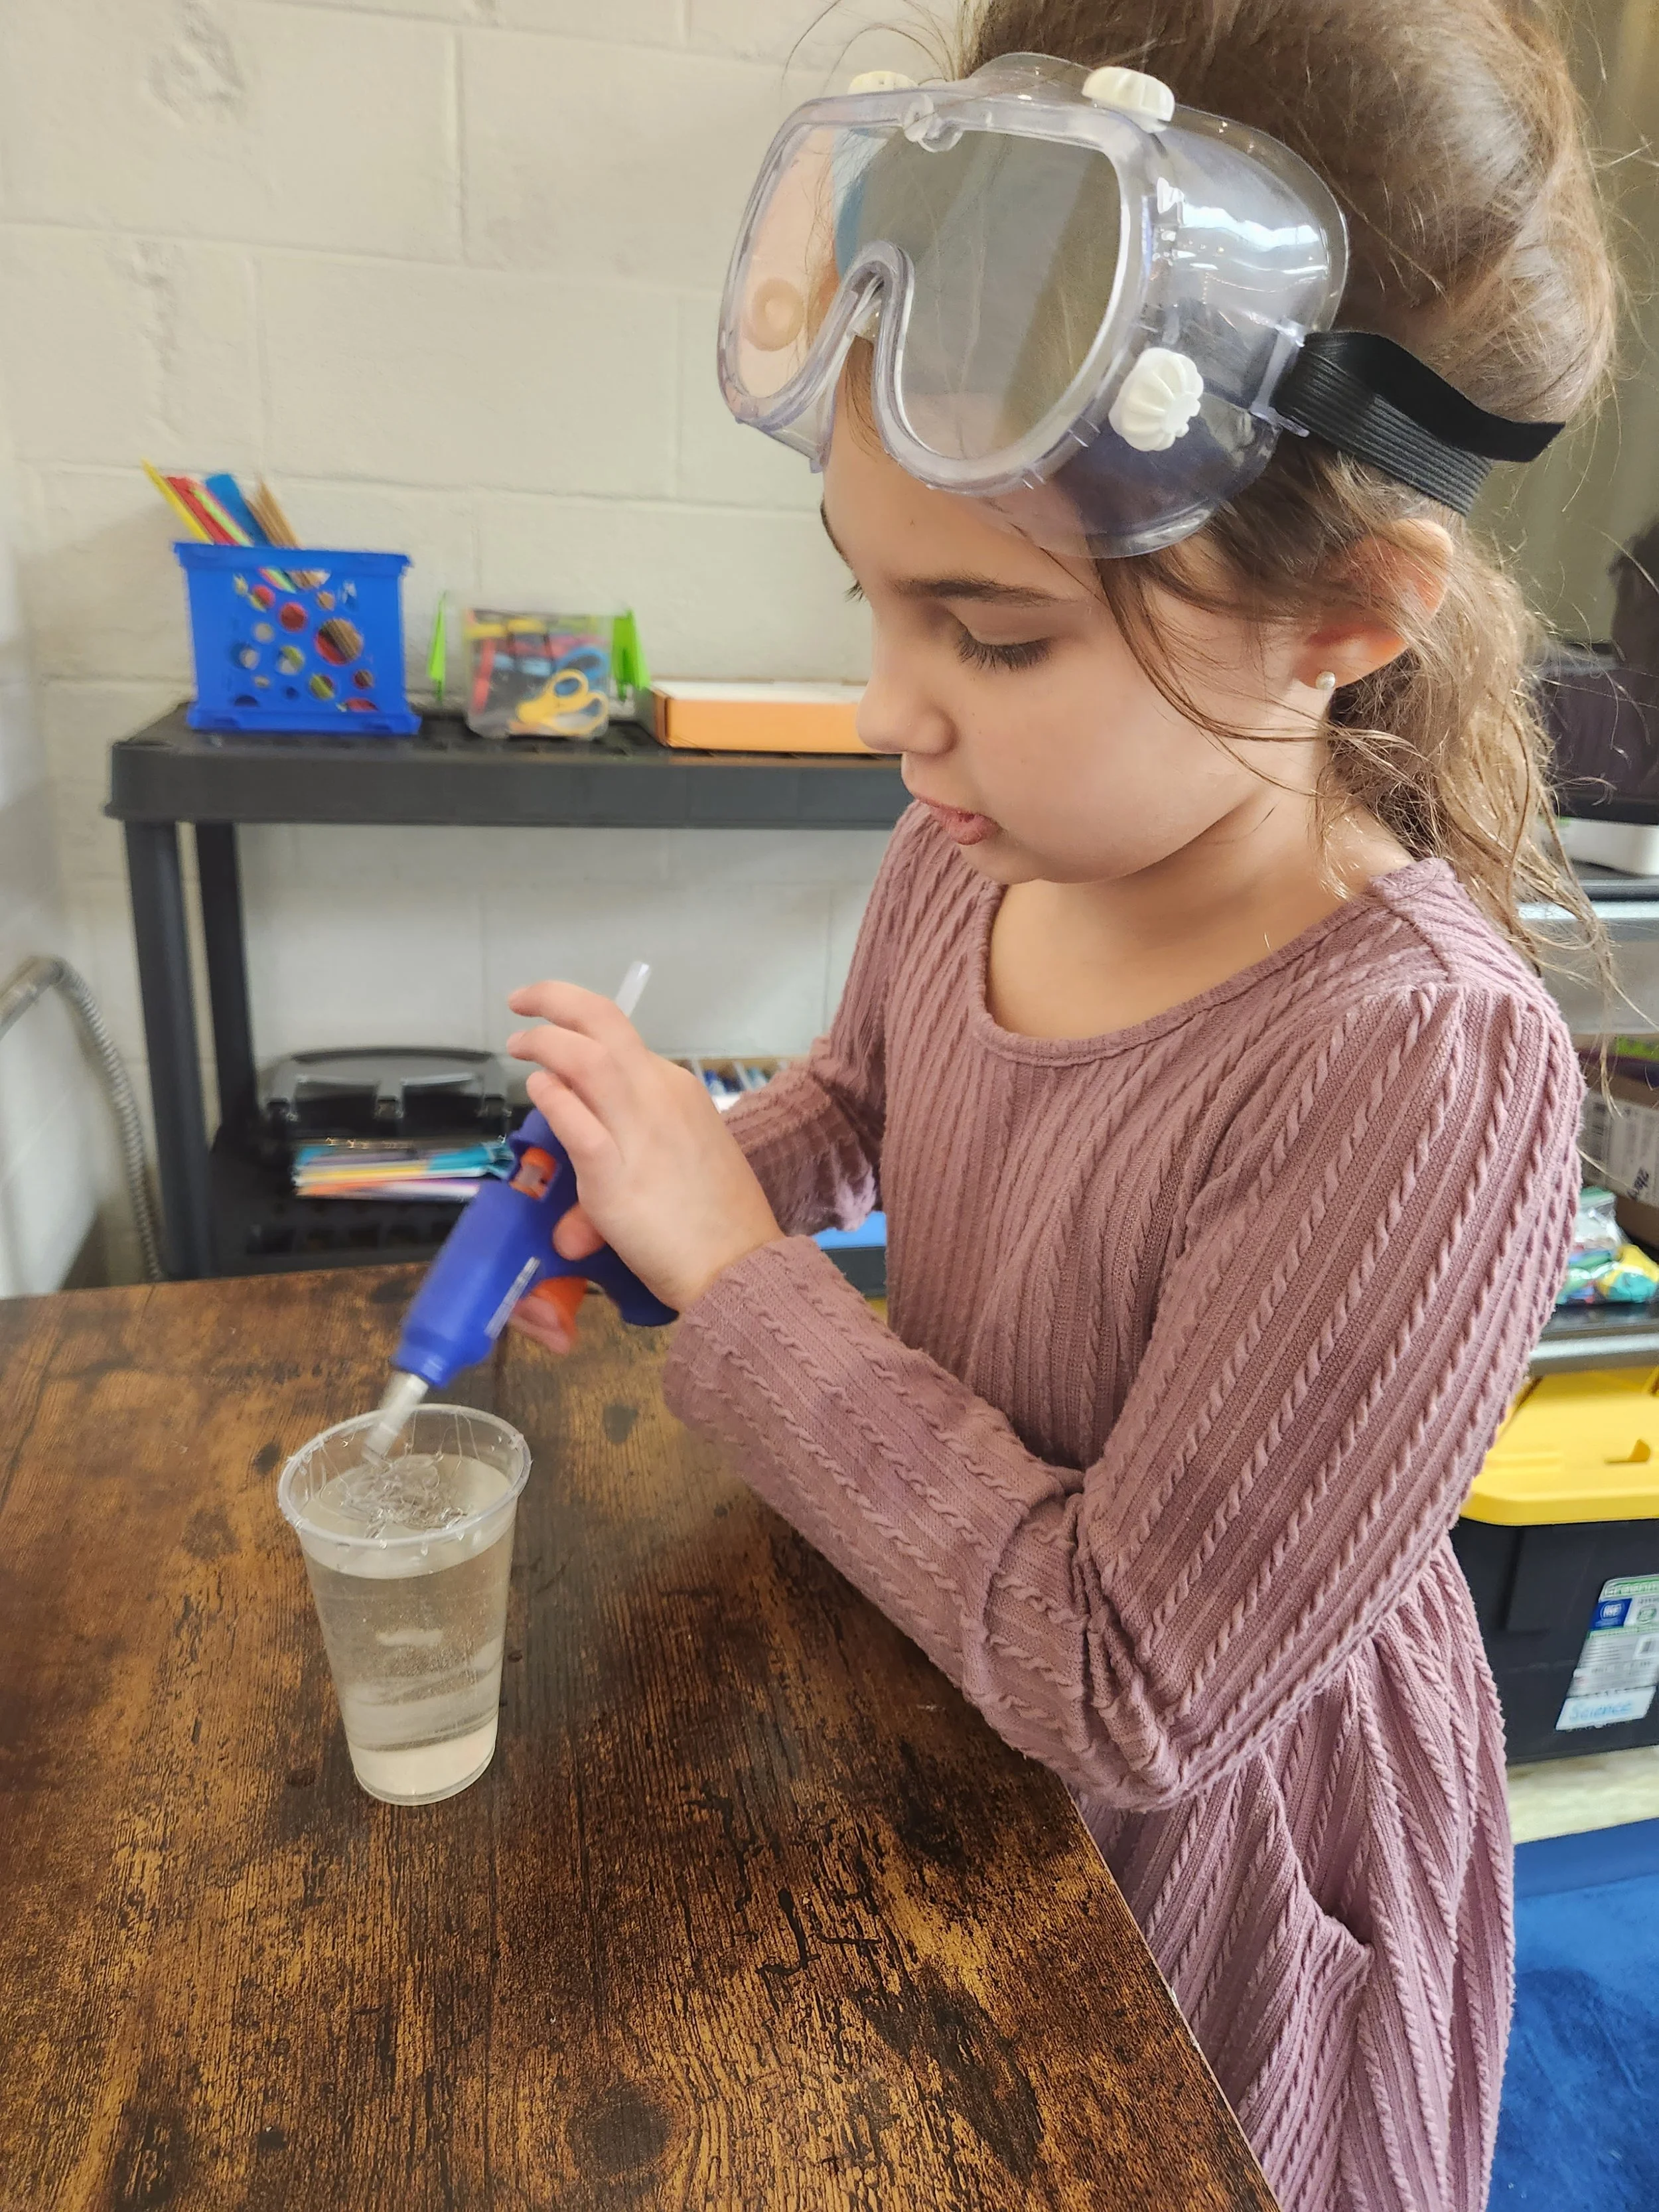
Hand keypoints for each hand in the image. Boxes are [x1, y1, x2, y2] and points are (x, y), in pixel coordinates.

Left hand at [503, 980, 784, 1318]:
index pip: (619, 1040)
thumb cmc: (717, 1220)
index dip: (578, 1028)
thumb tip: (572, 1225)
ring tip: (519, 1046)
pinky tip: (538, 1091)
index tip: (555, 1032)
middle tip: (522, 1004)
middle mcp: (659, 1097)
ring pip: (587, 1059)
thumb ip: (623, 1171)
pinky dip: (553, 1099)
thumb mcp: (677, 1168)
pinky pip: (578, 1123)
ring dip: (545, 1042)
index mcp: (676, 1089)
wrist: (740, 1266)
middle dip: (555, 999)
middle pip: (602, 1022)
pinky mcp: (616, 1177)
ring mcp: (640, 1132)